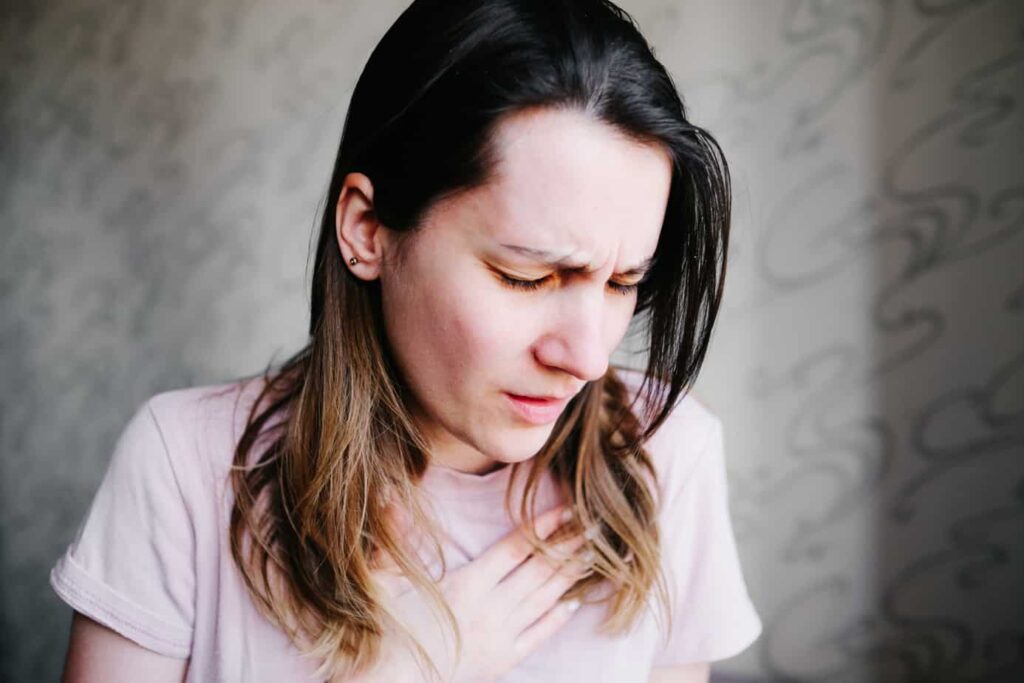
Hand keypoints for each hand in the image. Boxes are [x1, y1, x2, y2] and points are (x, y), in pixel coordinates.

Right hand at [363, 504, 590, 681]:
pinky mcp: (501, 661)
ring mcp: (500, 637)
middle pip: (539, 570)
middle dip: (568, 546)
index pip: (516, 548)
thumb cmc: (385, 633)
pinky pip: (538, 636)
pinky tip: (574, 604)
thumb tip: (387, 494)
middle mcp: (491, 608)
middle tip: (596, 525)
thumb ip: (394, 536)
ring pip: (544, 600)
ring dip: (570, 576)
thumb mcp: (384, 581)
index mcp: (468, 584)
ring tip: (594, 555)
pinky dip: (557, 618)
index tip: (568, 509)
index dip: (544, 527)